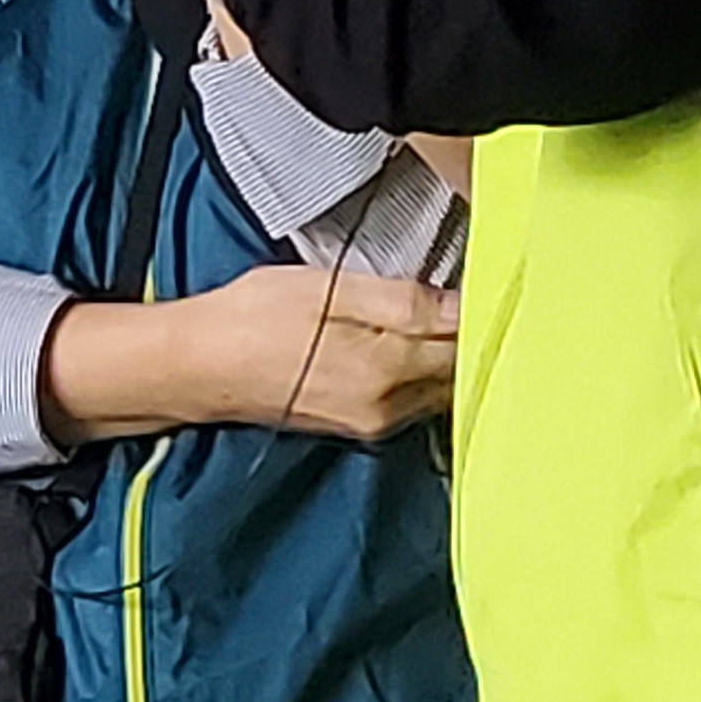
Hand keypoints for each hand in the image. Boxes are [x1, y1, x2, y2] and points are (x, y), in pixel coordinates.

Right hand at [39, 261, 459, 444]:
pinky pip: (418, 399)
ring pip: (442, 387)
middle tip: (491, 290)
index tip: (502, 277)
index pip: (464, 340)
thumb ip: (402, 299)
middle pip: (460, 369)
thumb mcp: (329, 288)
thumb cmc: (253, 318)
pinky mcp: (361, 424)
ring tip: (459, 312)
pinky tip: (425, 342)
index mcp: (386, 367)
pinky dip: (430, 370)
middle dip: (477, 333)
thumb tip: (463, 303)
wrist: (198, 366)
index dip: (486, 308)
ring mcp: (376, 421)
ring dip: (455, 353)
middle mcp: (389, 405)